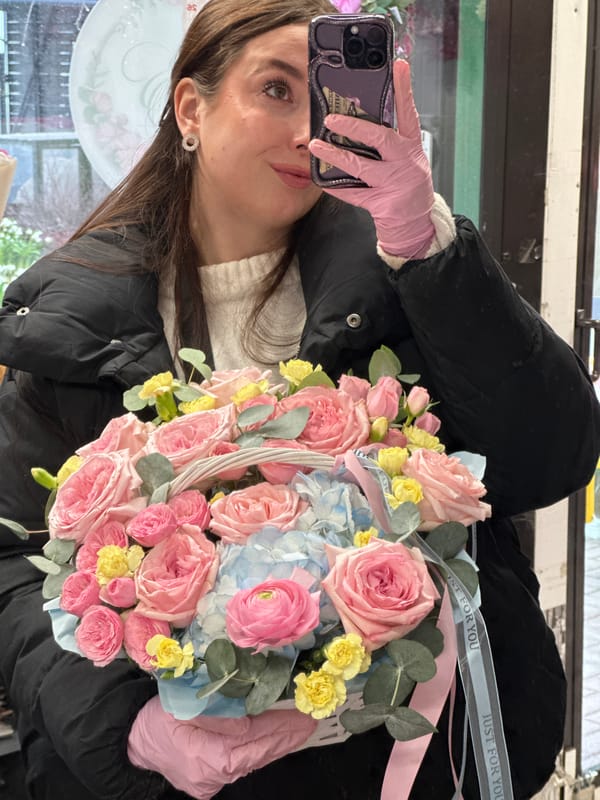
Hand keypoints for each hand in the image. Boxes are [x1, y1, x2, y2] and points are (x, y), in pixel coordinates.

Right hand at [127, 696, 316, 798]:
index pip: (254, 741)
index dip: (280, 728)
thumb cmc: (153, 719)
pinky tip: (274, 741)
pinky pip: (242, 764)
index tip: (301, 717)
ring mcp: (212, 781)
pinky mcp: (209, 780)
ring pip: (253, 761)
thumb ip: (216, 715)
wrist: (131, 742)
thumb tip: (248, 720)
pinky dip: (260, 751)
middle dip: (286, 737)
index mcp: (206, 756)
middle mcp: (212, 775)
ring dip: (277, 744)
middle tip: (310, 722)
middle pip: (258, 755)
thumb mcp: (180, 707)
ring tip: (299, 730)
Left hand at [308, 60, 434, 259]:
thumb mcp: (407, 158)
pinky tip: (321, 179)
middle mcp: (405, 162)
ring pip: (360, 166)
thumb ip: (391, 139)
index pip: (409, 113)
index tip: (398, 66)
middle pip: (380, 138)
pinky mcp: (381, 203)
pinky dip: (336, 186)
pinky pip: (353, 192)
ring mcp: (394, 183)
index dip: (404, 89)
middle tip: (331, 119)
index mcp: (412, 146)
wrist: (415, 223)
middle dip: (354, 126)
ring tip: (317, 146)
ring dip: (336, 155)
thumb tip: (359, 115)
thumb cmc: (407, 184)